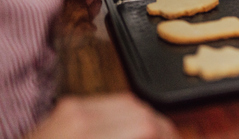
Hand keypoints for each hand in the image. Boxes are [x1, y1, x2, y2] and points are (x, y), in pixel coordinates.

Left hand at [28, 93, 179, 138]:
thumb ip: (135, 138)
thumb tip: (160, 135)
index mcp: (87, 135)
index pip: (147, 127)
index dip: (169, 135)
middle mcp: (81, 118)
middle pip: (141, 112)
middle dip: (163, 130)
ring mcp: (73, 108)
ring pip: (130, 103)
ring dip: (147, 121)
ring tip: (154, 136)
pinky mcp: (68, 106)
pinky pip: (111, 103)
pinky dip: (128, 116)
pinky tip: (131, 131)